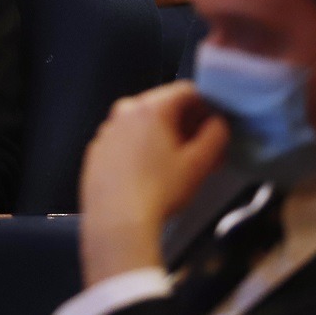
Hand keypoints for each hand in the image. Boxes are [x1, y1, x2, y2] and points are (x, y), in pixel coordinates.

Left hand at [78, 83, 230, 283]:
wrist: (117, 222)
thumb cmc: (159, 192)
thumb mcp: (199, 165)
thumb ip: (215, 136)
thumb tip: (218, 124)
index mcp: (149, 108)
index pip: (186, 92)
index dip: (208, 106)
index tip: (217, 124)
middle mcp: (123, 113)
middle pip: (163, 108)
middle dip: (187, 125)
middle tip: (204, 148)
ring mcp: (106, 132)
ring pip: (143, 127)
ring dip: (164, 138)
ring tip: (180, 165)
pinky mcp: (96, 152)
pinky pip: (125, 143)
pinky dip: (141, 151)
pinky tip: (152, 175)